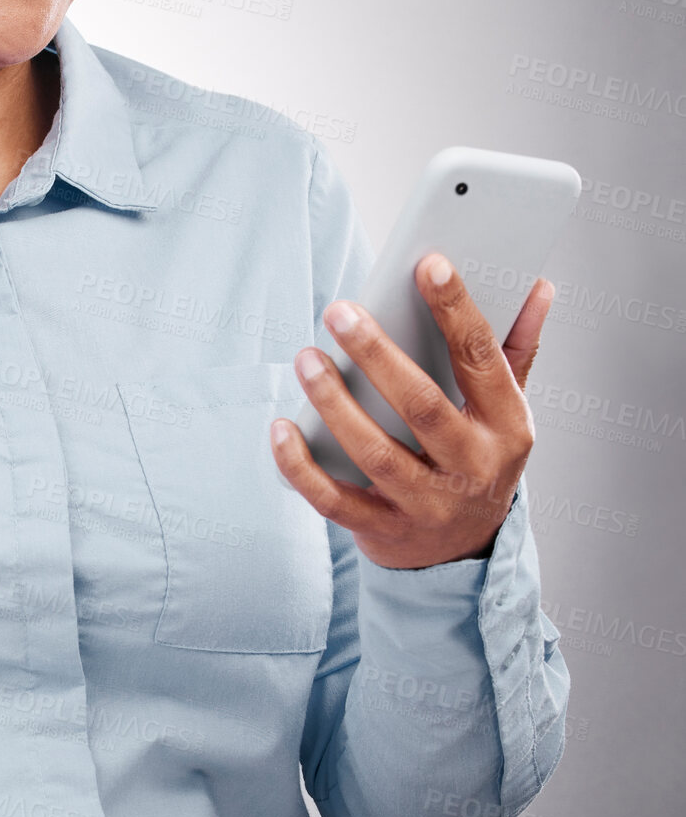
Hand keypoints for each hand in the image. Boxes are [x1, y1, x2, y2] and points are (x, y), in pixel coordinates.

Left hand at [270, 253, 555, 568]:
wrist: (463, 553)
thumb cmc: (479, 456)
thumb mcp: (507, 410)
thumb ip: (516, 348)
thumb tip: (537, 285)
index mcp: (507, 426)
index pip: (481, 358)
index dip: (457, 309)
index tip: (428, 263)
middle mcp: (472, 468)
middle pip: (421, 405)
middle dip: (377, 354)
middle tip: (339, 310)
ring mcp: (428, 505)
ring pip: (374, 453)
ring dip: (334, 403)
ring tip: (305, 358)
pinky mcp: (383, 531)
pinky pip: (333, 501)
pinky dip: (300, 466)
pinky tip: (280, 428)